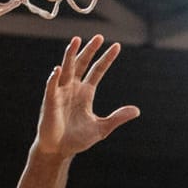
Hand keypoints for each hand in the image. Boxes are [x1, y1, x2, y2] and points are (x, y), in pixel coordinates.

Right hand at [33, 36, 139, 155]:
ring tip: (76, 41)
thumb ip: (118, 117)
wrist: (59, 150)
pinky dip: (54, 78)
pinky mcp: (50, 102)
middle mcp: (73, 88)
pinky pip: (52, 87)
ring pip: (66, 69)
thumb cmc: (77, 139)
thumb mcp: (102, 127)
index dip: (106, 59)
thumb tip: (136, 110)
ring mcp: (61, 93)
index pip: (98, 71)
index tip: (117, 46)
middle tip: (99, 36)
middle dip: (90, 50)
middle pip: (82, 64)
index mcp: (86, 93)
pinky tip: (59, 69)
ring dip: (71, 55)